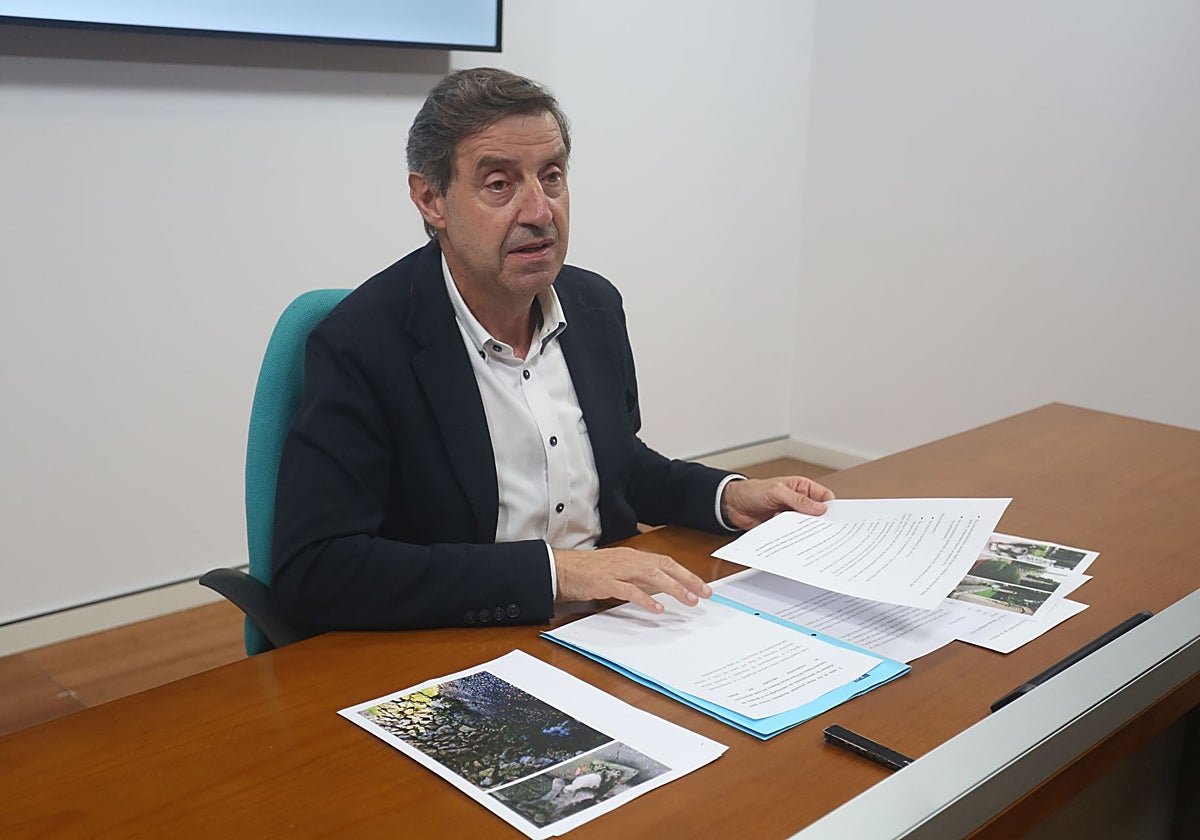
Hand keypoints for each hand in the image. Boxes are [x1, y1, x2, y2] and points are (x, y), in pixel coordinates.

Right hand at [553, 547, 711, 613]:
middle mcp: (629, 559)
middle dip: (688, 580)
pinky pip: (630, 590)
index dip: (686, 574)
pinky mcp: (606, 581)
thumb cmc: (589, 571)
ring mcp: (618, 569)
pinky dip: (646, 599)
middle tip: (705, 594)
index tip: (702, 586)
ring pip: (653, 576)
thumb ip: (638, 577)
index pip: (666, 562)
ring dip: (674, 588)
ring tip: (689, 601)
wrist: (562, 569)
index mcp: (633, 556)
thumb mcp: (619, 570)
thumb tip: (660, 588)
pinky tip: (658, 608)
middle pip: (665, 566)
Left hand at [720, 475, 835, 530]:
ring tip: (814, 540)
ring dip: (808, 532)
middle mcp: (799, 502)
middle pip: (818, 513)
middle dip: (822, 522)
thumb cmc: (753, 491)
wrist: (732, 505)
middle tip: (828, 534)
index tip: (836, 519)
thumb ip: (798, 500)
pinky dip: (796, 538)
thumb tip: (820, 508)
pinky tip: (798, 543)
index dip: (832, 507)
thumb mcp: (777, 492)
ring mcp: (791, 515)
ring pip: (807, 526)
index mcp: (802, 487)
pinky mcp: (783, 527)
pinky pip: (794, 534)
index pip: (824, 497)